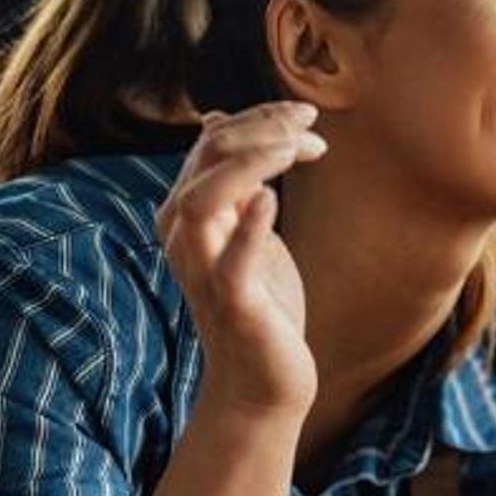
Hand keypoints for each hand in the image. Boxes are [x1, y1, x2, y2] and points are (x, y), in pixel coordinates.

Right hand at [156, 102, 325, 417]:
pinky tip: (273, 199)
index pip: (212, 143)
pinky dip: (249, 226)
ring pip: (204, 200)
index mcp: (188, 214)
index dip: (258, 118)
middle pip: (206, 159)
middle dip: (261, 129)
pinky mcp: (232, 304)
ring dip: (251, 163)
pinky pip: (231, 261)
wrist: (262, 380)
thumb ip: (231, 181)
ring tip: (297, 148)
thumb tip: (216, 120)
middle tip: (311, 125)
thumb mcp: (245, 230)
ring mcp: (204, 270)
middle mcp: (184, 237)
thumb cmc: (260, 302)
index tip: (306, 114)